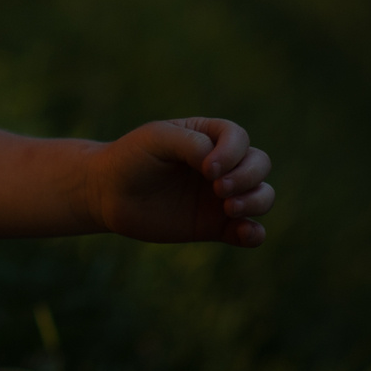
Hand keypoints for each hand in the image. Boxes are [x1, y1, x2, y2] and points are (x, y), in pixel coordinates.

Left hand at [84, 117, 273, 247]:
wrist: (108, 193)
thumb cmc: (131, 158)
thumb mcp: (156, 139)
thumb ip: (190, 144)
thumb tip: (218, 165)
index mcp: (208, 137)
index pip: (239, 138)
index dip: (232, 153)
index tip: (207, 168)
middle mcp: (221, 166)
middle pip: (260, 164)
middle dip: (248, 176)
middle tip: (219, 189)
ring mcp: (221, 197)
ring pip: (262, 196)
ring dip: (256, 201)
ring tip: (228, 208)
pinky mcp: (216, 226)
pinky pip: (248, 232)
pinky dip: (254, 233)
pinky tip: (246, 233)